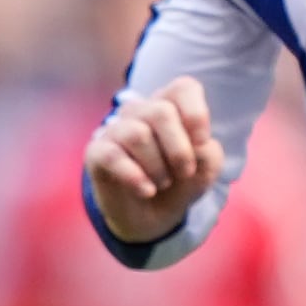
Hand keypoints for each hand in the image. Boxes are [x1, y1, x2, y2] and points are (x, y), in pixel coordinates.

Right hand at [84, 77, 222, 245]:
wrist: (151, 217)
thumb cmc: (178, 183)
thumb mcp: (204, 170)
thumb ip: (209, 154)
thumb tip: (195, 147)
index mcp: (169, 105)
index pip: (183, 88)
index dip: (196, 114)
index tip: (202, 142)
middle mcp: (140, 111)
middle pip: (161, 112)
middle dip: (179, 149)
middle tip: (184, 173)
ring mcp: (115, 130)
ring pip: (137, 134)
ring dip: (158, 167)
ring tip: (162, 184)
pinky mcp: (96, 152)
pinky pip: (112, 155)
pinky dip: (135, 177)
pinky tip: (146, 191)